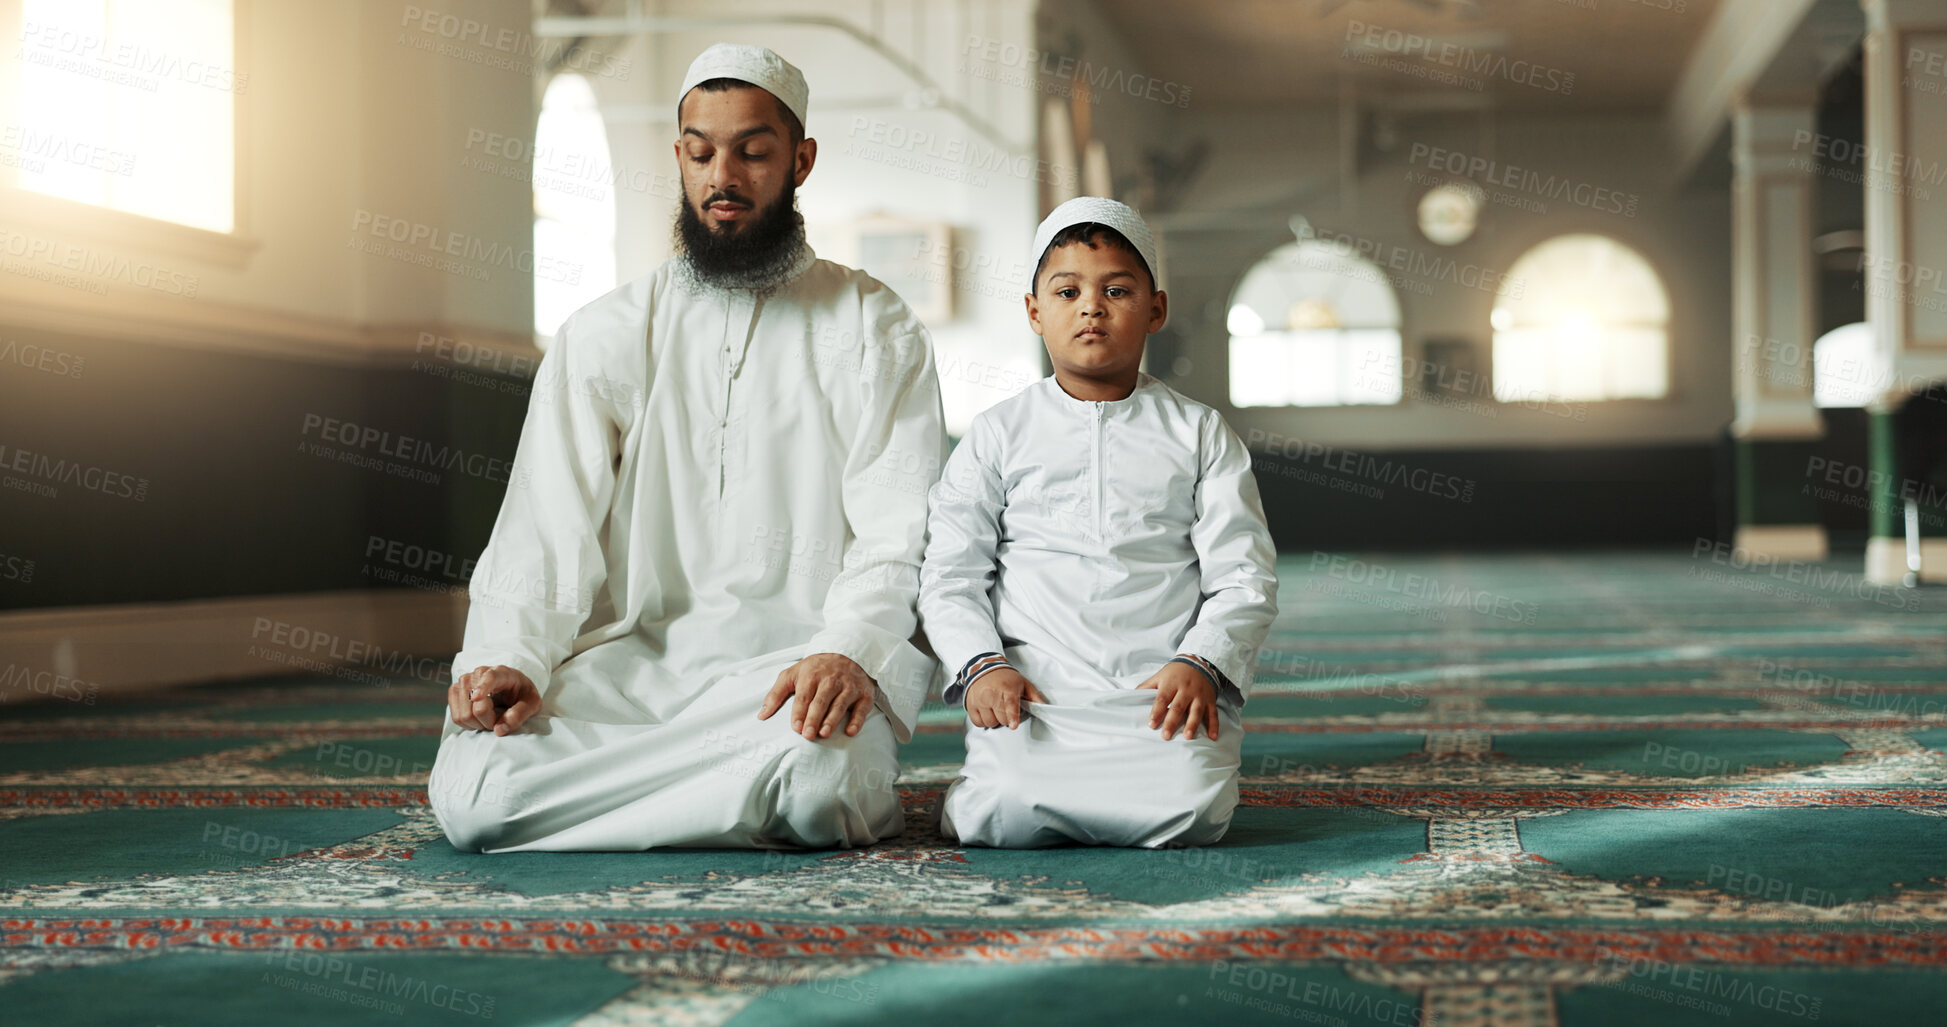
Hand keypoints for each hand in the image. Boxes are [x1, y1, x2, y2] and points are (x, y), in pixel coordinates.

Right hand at [448, 665, 541, 735]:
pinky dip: (468, 724)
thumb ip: (520, 714)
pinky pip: (456, 717)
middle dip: (488, 721)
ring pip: (463, 714)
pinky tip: (479, 718)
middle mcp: (479, 673)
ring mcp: (464, 681)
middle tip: (499, 720)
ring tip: (490, 718)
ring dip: (478, 724)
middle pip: (476, 706)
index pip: (489, 678)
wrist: (511, 687)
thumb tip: (499, 730)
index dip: (482, 688)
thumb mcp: (532, 703)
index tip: (477, 697)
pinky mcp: (455, 691)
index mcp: (501, 673)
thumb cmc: (522, 694)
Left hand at [759, 653, 878, 740]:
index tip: (795, 726)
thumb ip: (776, 695)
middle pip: (821, 701)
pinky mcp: (864, 693)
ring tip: (824, 733)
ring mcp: (849, 687)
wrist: (847, 653)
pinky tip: (850, 731)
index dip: (799, 712)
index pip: (804, 696)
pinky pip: (862, 707)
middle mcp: (831, 681)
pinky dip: (857, 720)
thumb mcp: (793, 675)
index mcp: (811, 676)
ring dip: (832, 719)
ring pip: (840, 704)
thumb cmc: (816, 669)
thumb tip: (762, 715)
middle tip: (807, 734)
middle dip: (814, 718)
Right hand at [965, 668, 1048, 729]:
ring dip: (995, 720)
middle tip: (1006, 709)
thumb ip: (1034, 696)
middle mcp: (991, 695)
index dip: (1012, 717)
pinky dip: (983, 720)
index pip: (1010, 705)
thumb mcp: (1022, 683)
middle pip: (1002, 719)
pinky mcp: (970, 705)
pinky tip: (987, 712)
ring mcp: (979, 700)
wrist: (983, 667)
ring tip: (996, 709)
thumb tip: (1043, 707)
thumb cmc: (1005, 677)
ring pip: (990, 722)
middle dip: (1006, 718)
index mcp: (1007, 689)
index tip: (1013, 725)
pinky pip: (978, 722)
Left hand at [1137, 661, 1218, 740]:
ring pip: (1196, 711)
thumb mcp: (1160, 676)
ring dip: (1193, 724)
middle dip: (1172, 721)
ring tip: (1188, 736)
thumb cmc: (1175, 673)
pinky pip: (1213, 714)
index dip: (1157, 711)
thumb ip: (1146, 687)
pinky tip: (1212, 737)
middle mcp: (1186, 690)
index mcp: (1172, 683)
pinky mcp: (1210, 700)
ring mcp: (1200, 695)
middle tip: (1166, 735)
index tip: (1151, 724)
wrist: (1199, 662)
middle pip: (1178, 707)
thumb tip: (1130, 697)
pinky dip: (1214, 726)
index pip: (1163, 698)